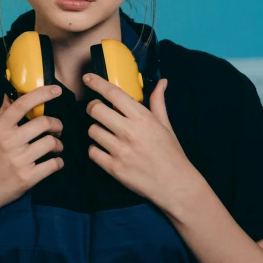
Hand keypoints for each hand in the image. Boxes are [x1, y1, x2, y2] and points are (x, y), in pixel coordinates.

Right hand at [0, 84, 63, 221]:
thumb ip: (2, 115)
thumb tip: (9, 94)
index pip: (22, 104)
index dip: (41, 94)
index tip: (56, 90)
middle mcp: (9, 142)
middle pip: (44, 123)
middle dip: (57, 125)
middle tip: (57, 129)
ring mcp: (19, 160)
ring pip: (51, 143)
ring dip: (59, 145)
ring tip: (55, 147)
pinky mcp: (27, 178)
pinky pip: (53, 164)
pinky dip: (58, 162)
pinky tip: (54, 162)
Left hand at [83, 73, 198, 212]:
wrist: (175, 185)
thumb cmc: (171, 154)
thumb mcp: (166, 125)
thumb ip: (158, 103)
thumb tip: (162, 82)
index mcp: (142, 118)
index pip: (114, 94)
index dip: (97, 83)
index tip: (87, 77)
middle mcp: (129, 132)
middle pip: (95, 110)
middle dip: (93, 108)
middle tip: (98, 112)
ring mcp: (120, 150)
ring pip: (92, 131)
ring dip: (96, 131)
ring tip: (107, 135)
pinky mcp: (113, 168)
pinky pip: (92, 152)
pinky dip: (96, 150)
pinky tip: (106, 151)